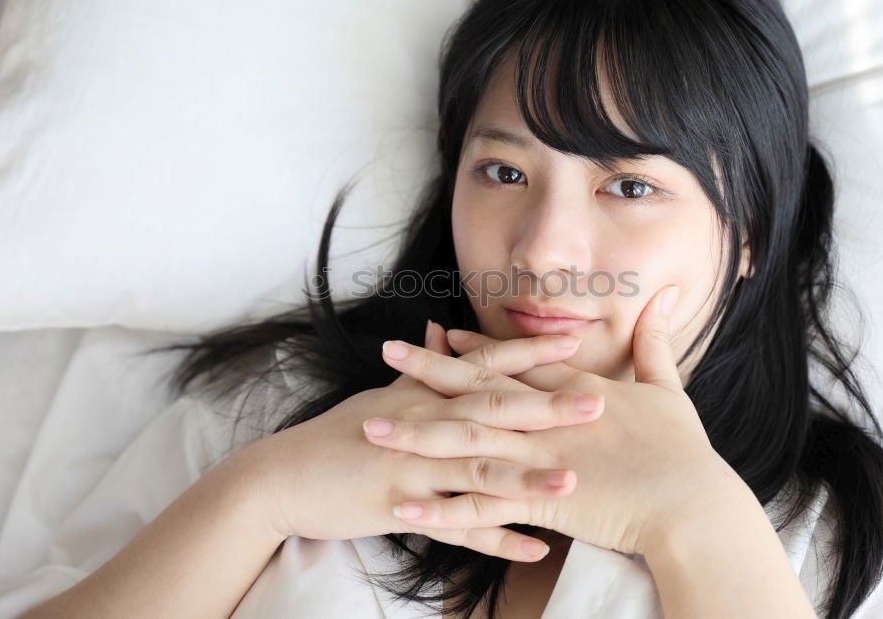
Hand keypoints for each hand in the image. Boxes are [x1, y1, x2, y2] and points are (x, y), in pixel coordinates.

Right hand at [235, 321, 600, 561]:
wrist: (283, 477)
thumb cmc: (338, 434)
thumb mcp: (383, 397)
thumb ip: (421, 371)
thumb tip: (440, 331)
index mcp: (427, 396)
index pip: (486, 367)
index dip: (531, 354)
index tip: (578, 341)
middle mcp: (425, 425)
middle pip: (493, 412)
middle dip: (547, 407)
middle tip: (599, 403)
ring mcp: (413, 467)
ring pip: (477, 471)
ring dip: (526, 477)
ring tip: (573, 480)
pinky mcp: (400, 507)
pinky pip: (456, 529)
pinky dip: (494, 540)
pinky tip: (535, 550)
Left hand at [366, 285, 745, 555]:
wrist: (693, 506)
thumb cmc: (684, 452)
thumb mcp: (669, 388)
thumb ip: (657, 341)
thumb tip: (667, 294)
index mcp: (574, 391)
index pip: (514, 363)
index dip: (475, 347)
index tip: (440, 332)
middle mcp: (547, 419)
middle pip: (478, 391)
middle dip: (429, 371)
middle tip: (387, 352)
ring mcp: (539, 459)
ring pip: (466, 444)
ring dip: (417, 436)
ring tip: (372, 428)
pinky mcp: (540, 502)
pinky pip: (481, 508)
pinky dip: (442, 511)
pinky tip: (404, 510)